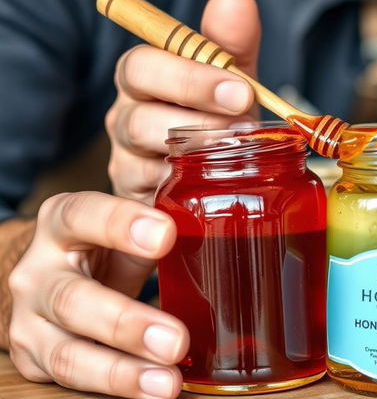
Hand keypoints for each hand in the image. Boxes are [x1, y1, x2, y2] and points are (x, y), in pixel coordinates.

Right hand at [8, 191, 187, 398]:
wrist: (64, 269)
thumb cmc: (110, 234)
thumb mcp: (132, 202)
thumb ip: (157, 181)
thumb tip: (200, 147)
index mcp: (62, 219)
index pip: (83, 215)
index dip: (121, 225)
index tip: (167, 235)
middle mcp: (38, 270)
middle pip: (71, 298)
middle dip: (125, 323)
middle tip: (177, 339)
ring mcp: (31, 319)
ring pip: (68, 352)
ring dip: (121, 372)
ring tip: (168, 382)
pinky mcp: (36, 357)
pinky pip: (72, 378)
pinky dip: (116, 387)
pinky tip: (152, 389)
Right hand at [106, 0, 259, 203]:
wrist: (212, 177)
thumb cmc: (219, 120)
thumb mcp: (231, 82)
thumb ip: (230, 44)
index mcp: (144, 81)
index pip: (142, 66)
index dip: (190, 77)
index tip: (241, 90)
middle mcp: (126, 120)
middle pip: (136, 117)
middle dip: (194, 122)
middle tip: (243, 128)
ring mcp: (126, 165)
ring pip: (139, 162)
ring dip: (191, 159)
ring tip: (234, 157)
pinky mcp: (135, 205)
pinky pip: (150, 204)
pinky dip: (184, 196)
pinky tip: (214, 191)